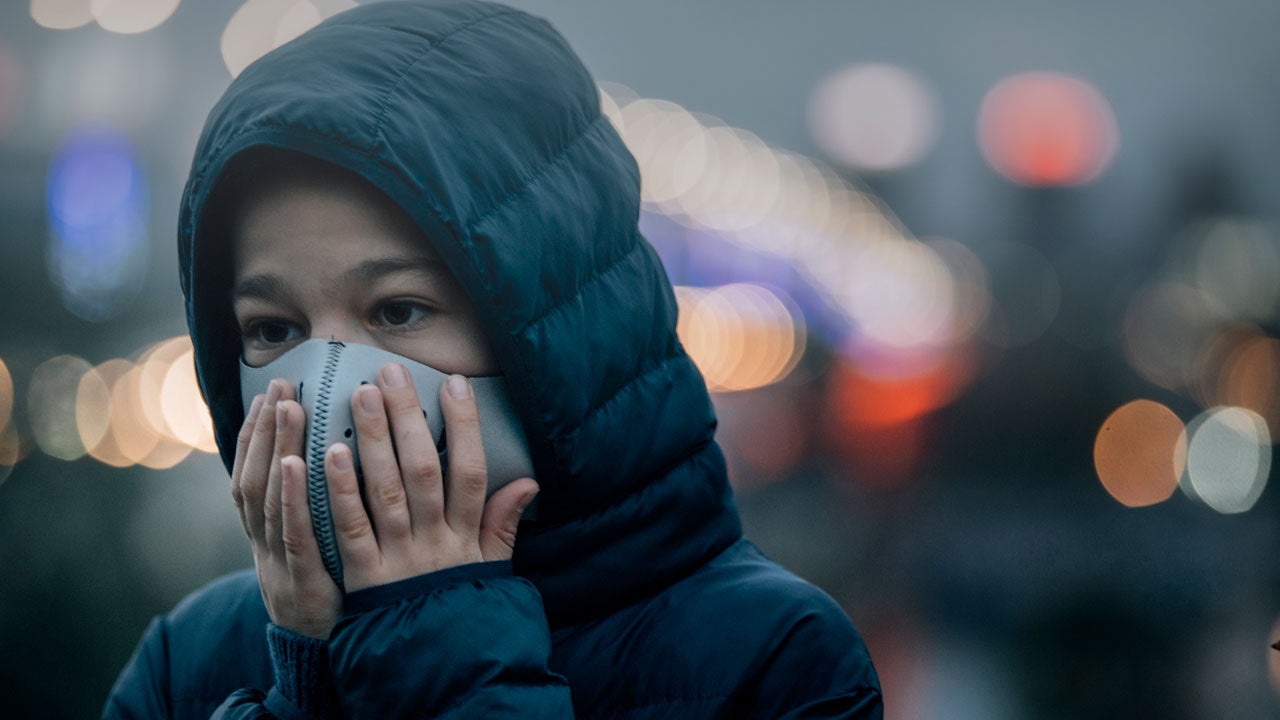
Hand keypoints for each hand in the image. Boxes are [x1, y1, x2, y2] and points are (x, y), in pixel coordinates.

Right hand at [231, 379, 341, 638]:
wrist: (320, 656)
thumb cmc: (328, 591)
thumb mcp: (319, 545)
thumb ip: (324, 503)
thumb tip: (338, 452)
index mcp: (269, 531)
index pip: (255, 471)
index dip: (258, 432)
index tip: (271, 390)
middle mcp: (265, 541)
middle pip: (257, 474)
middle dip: (265, 428)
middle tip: (280, 384)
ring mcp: (279, 560)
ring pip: (269, 496)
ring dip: (276, 447)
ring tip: (287, 405)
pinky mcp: (302, 579)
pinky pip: (293, 533)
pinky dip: (291, 496)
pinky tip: (296, 461)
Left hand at [325, 362, 538, 592]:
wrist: (439, 672)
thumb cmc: (462, 612)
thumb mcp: (491, 571)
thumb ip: (503, 524)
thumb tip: (529, 480)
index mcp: (467, 538)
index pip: (471, 471)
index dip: (465, 426)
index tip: (454, 383)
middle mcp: (436, 543)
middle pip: (423, 470)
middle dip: (407, 418)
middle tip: (390, 372)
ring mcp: (400, 560)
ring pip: (386, 491)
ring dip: (372, 441)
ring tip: (359, 395)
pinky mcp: (365, 580)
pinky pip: (352, 529)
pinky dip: (340, 491)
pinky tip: (328, 455)